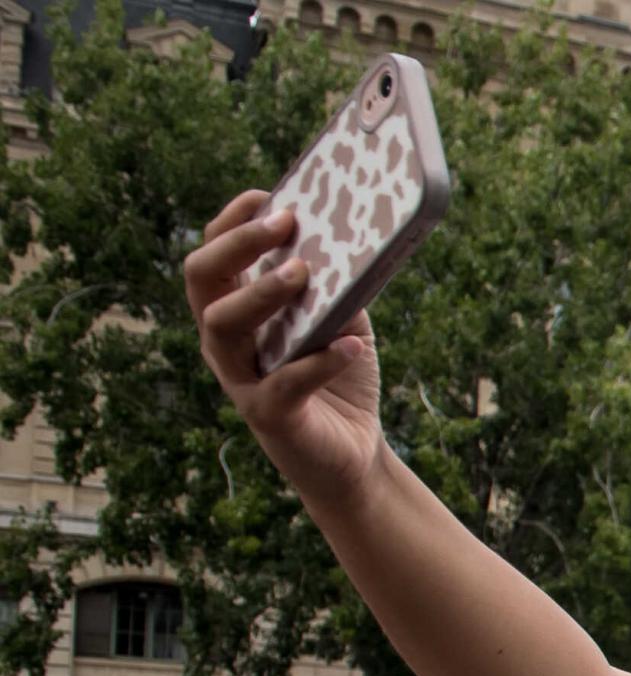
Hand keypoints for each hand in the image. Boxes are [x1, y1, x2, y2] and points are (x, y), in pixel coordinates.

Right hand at [180, 189, 390, 498]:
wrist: (353, 449)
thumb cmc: (337, 371)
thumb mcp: (342, 317)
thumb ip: (336, 282)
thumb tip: (349, 234)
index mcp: (236, 308)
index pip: (213, 254)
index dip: (232, 222)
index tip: (266, 196)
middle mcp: (225, 339)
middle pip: (202, 279)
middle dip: (238, 245)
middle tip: (284, 224)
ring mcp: (240, 377)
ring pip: (223, 326)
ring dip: (262, 293)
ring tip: (303, 272)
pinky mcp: (269, 415)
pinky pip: (283, 384)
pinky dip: (318, 361)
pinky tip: (351, 345)